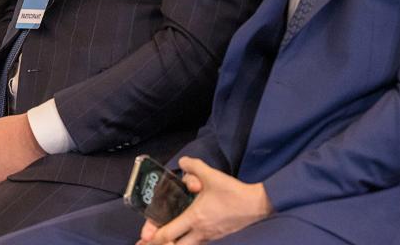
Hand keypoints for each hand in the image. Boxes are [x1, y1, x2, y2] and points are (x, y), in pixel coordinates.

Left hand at [137, 158, 271, 244]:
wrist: (256, 205)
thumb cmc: (232, 192)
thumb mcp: (211, 175)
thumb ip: (193, 166)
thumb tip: (182, 162)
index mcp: (194, 218)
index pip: (167, 234)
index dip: (153, 237)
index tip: (144, 237)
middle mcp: (199, 232)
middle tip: (151, 242)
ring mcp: (209, 237)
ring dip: (176, 244)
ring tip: (167, 240)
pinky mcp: (217, 237)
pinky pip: (198, 243)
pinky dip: (188, 242)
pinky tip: (186, 236)